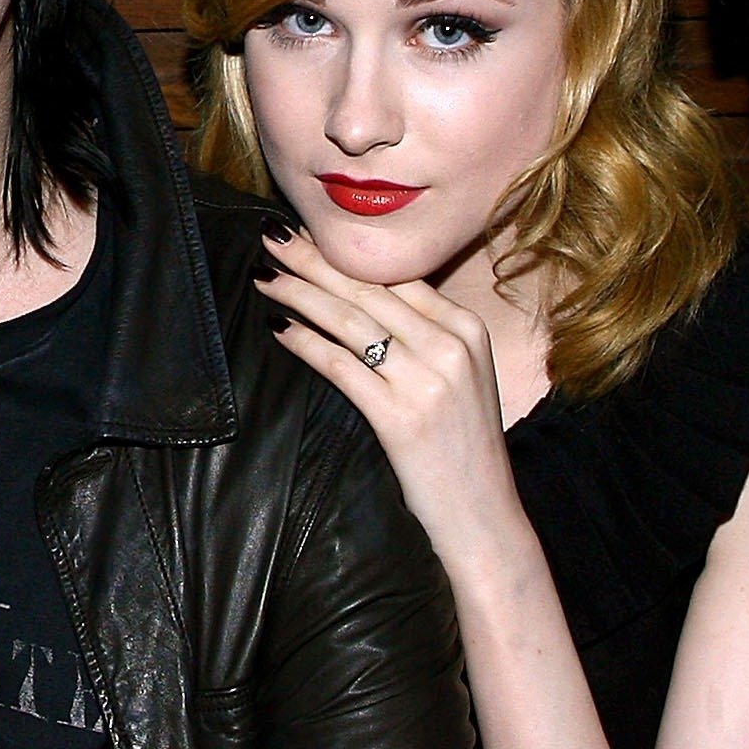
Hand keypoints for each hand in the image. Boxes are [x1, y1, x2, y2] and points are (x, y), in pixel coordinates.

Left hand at [255, 228, 522, 558]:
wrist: (484, 515)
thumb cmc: (463, 449)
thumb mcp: (463, 378)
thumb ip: (428, 336)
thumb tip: (369, 299)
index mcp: (467, 329)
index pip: (397, 274)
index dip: (347, 252)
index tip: (310, 232)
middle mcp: (450, 345)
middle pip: (368, 288)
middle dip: (314, 258)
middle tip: (272, 235)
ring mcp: (427, 380)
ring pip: (349, 320)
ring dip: (299, 292)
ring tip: (264, 276)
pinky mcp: (400, 415)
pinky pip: (340, 365)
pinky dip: (305, 343)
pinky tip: (278, 328)